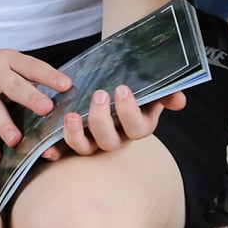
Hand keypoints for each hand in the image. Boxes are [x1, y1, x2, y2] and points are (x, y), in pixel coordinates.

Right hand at [0, 44, 72, 163]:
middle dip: (30, 97)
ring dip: (4, 125)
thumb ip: (22, 77)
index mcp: (5, 59)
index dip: (49, 76)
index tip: (67, 86)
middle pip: (12, 85)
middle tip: (46, 109)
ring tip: (17, 140)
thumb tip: (57, 100)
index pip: (31, 66)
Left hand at [42, 85, 184, 160]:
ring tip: (70, 115)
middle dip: (102, 120)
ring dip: (76, 135)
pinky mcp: (72, 139)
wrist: (109, 78)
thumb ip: (164, 92)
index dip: (129, 112)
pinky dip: (55, 149)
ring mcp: (93, 141)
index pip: (138, 128)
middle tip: (99, 94)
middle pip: (109, 142)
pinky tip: (48, 145)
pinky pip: (63, 149)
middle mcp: (115, 138)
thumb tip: (179, 100)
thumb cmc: (131, 83)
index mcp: (137, 126)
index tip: (121, 89)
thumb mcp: (149, 85)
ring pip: (85, 148)